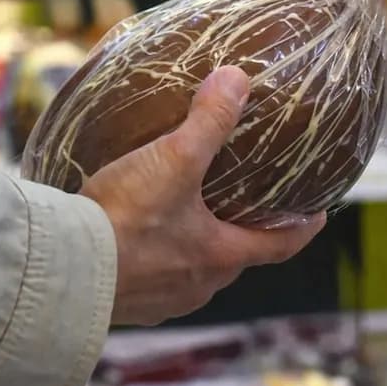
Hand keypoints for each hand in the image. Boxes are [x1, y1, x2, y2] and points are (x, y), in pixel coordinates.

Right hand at [81, 66, 326, 325]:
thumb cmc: (127, 218)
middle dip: (239, 235)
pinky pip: (150, 283)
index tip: (319, 215)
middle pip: (233, 260)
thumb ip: (209, 120)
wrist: (67, 268)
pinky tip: (133, 242)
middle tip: (243, 209)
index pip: (278, 245)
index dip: (302, 227)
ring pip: (191, 274)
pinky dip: (152, 262)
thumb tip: (237, 79)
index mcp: (220, 255)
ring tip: (183, 221)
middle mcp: (197, 286)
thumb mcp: (173, 159)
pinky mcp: (126, 306)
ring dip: (192, 251)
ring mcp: (161, 301)